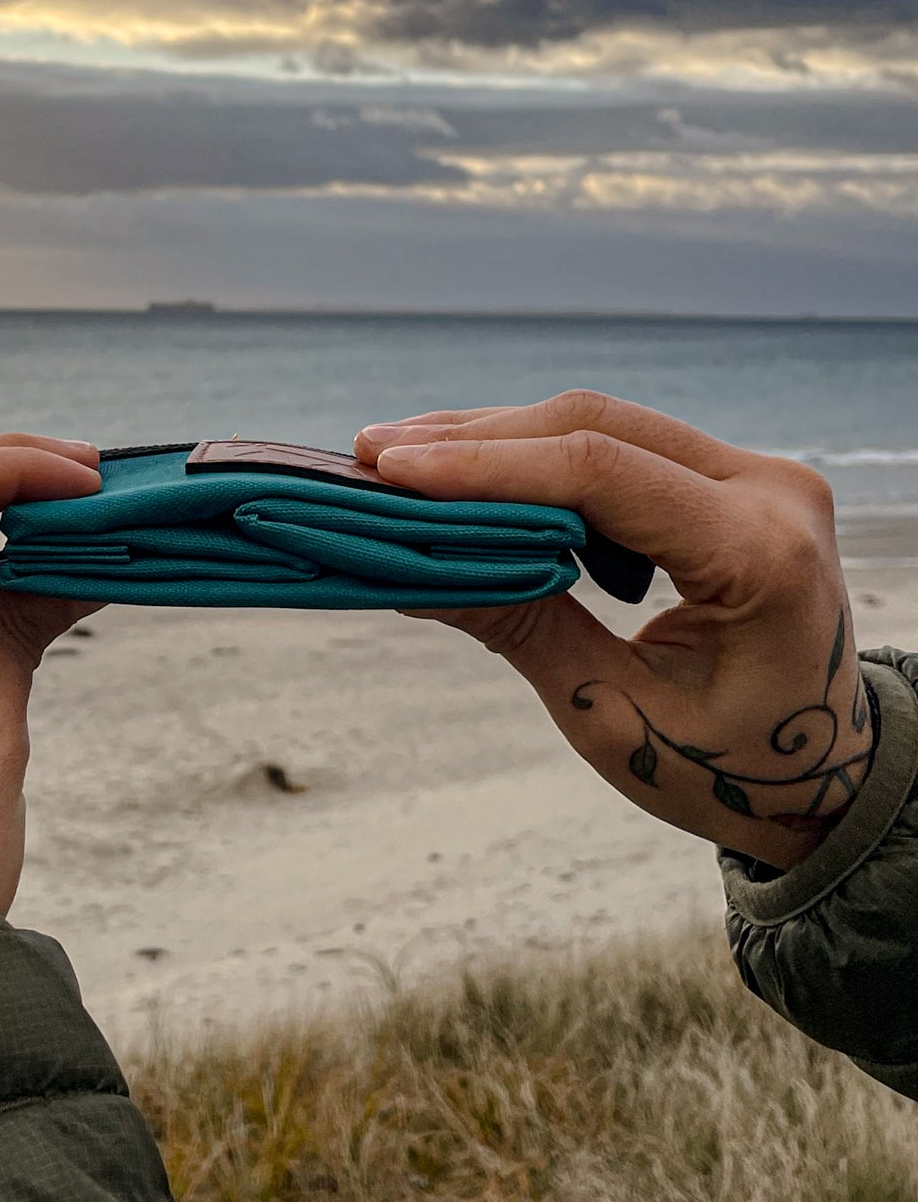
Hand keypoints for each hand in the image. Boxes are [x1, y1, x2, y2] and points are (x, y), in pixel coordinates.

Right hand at [355, 392, 872, 868]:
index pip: (602, 473)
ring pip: (605, 425)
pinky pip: (625, 447)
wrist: (827, 776)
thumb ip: (519, 627)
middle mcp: (772, 491)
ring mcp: (760, 477)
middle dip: (477, 439)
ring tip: (400, 456)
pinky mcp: (736, 481)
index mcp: (760, 554)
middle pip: (598, 428)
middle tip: (373, 453)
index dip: (487, 466)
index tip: (391, 468)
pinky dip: (541, 458)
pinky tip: (470, 471)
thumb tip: (408, 568)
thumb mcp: (614, 716)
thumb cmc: (732, 769)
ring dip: (500, 440)